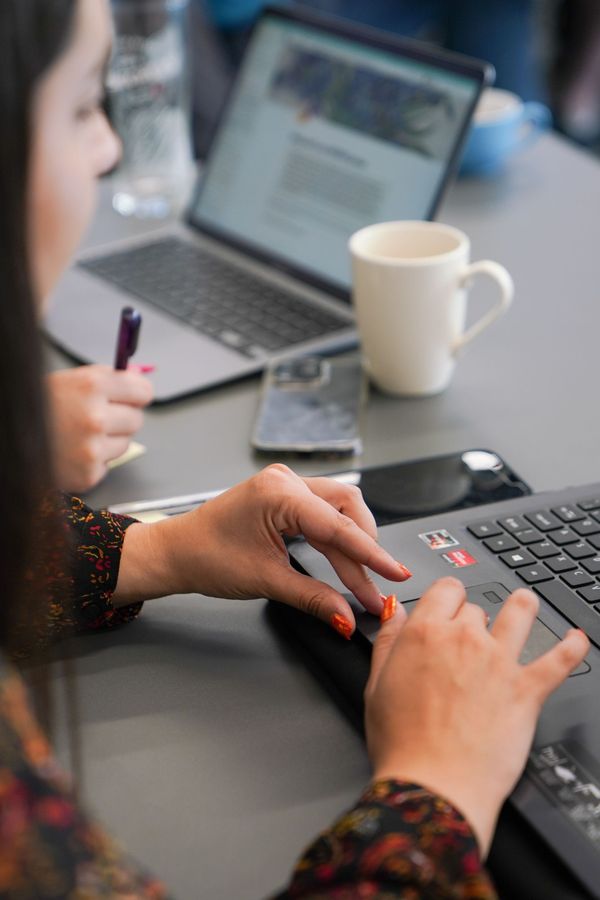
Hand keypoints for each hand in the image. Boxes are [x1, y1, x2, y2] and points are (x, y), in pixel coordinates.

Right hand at [46, 366, 153, 491]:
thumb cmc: (38, 406)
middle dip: (121, 418)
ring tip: (79, 435)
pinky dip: (95, 460)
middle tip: (95, 417)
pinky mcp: (88, 473)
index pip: (143, 391)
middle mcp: (94, 417)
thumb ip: (108, 378)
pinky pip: (108, 464)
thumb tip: (141, 374)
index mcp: (92, 386)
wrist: (10, 438)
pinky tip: (73, 452)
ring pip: (125, 443)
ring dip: (109, 440)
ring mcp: (92, 448)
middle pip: (137, 419)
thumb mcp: (70, 381)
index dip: (136, 394)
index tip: (131, 396)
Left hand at [115, 464, 411, 632]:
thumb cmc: (206, 557)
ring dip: (352, 544)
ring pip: (338, 508)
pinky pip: (322, 511)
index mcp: (279, 494)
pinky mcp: (283, 495)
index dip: (372, 556)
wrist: (176, 552)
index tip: (395, 575)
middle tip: (375, 587)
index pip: (339, 527)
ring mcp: (284, 484)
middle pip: (347, 508)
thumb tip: (346, 614)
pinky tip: (343, 559)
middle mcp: (285, 481)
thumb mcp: (266, 581)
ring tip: (362, 581)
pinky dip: (335, 536)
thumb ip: (314, 598)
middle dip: (364, 548)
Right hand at [365, 579, 588, 855]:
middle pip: (477, 608)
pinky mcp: (527, 690)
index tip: (448, 604)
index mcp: (425, 634)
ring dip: (524, 605)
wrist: (434, 786)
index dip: (447, 596)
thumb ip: (387, 643)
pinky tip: (576, 640)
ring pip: (520, 613)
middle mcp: (464, 639)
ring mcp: (499, 662)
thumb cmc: (402, 745)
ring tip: (527, 603)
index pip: (445, 590)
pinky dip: (572, 647)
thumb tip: (394, 614)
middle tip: (469, 639)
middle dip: (473, 618)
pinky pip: (559, 659)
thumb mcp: (376, 686)